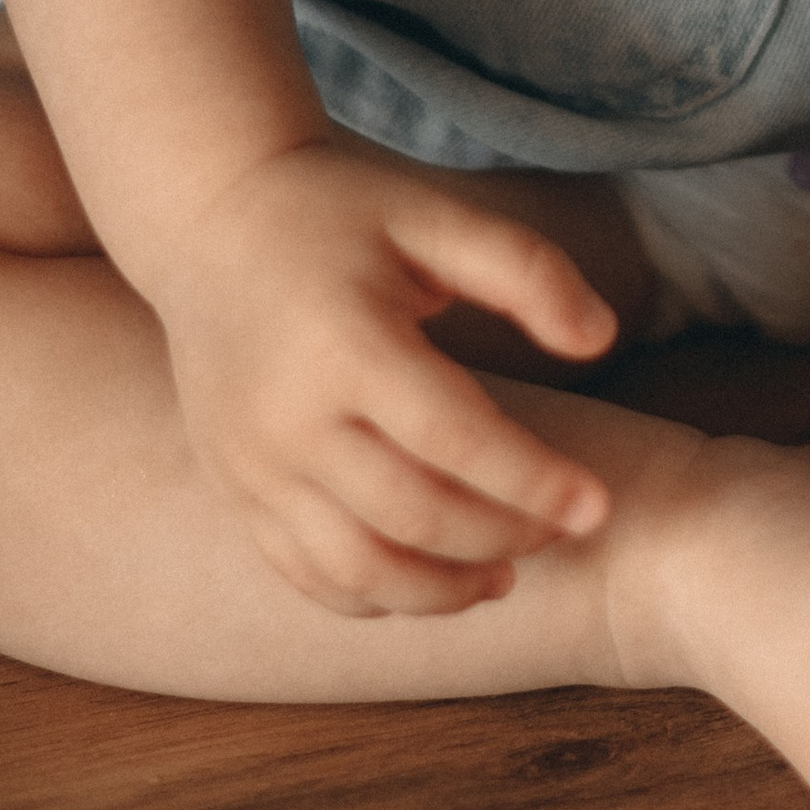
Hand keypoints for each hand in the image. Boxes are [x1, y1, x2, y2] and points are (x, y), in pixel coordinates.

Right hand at [145, 135, 618, 614]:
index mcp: (346, 346)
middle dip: (503, 537)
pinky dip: (373, 597)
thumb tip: (601, 339)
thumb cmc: (338, 212)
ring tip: (504, 576)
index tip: (597, 506)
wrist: (208, 217)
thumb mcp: (435, 214)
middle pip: (414, 516)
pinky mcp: (234, 488)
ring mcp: (252, 464)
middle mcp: (288, 420)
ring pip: (356, 569)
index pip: (458, 442)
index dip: (536, 483)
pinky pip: (304, 574)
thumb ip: (526, 270)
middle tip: (561, 530)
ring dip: (440, 593)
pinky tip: (428, 581)